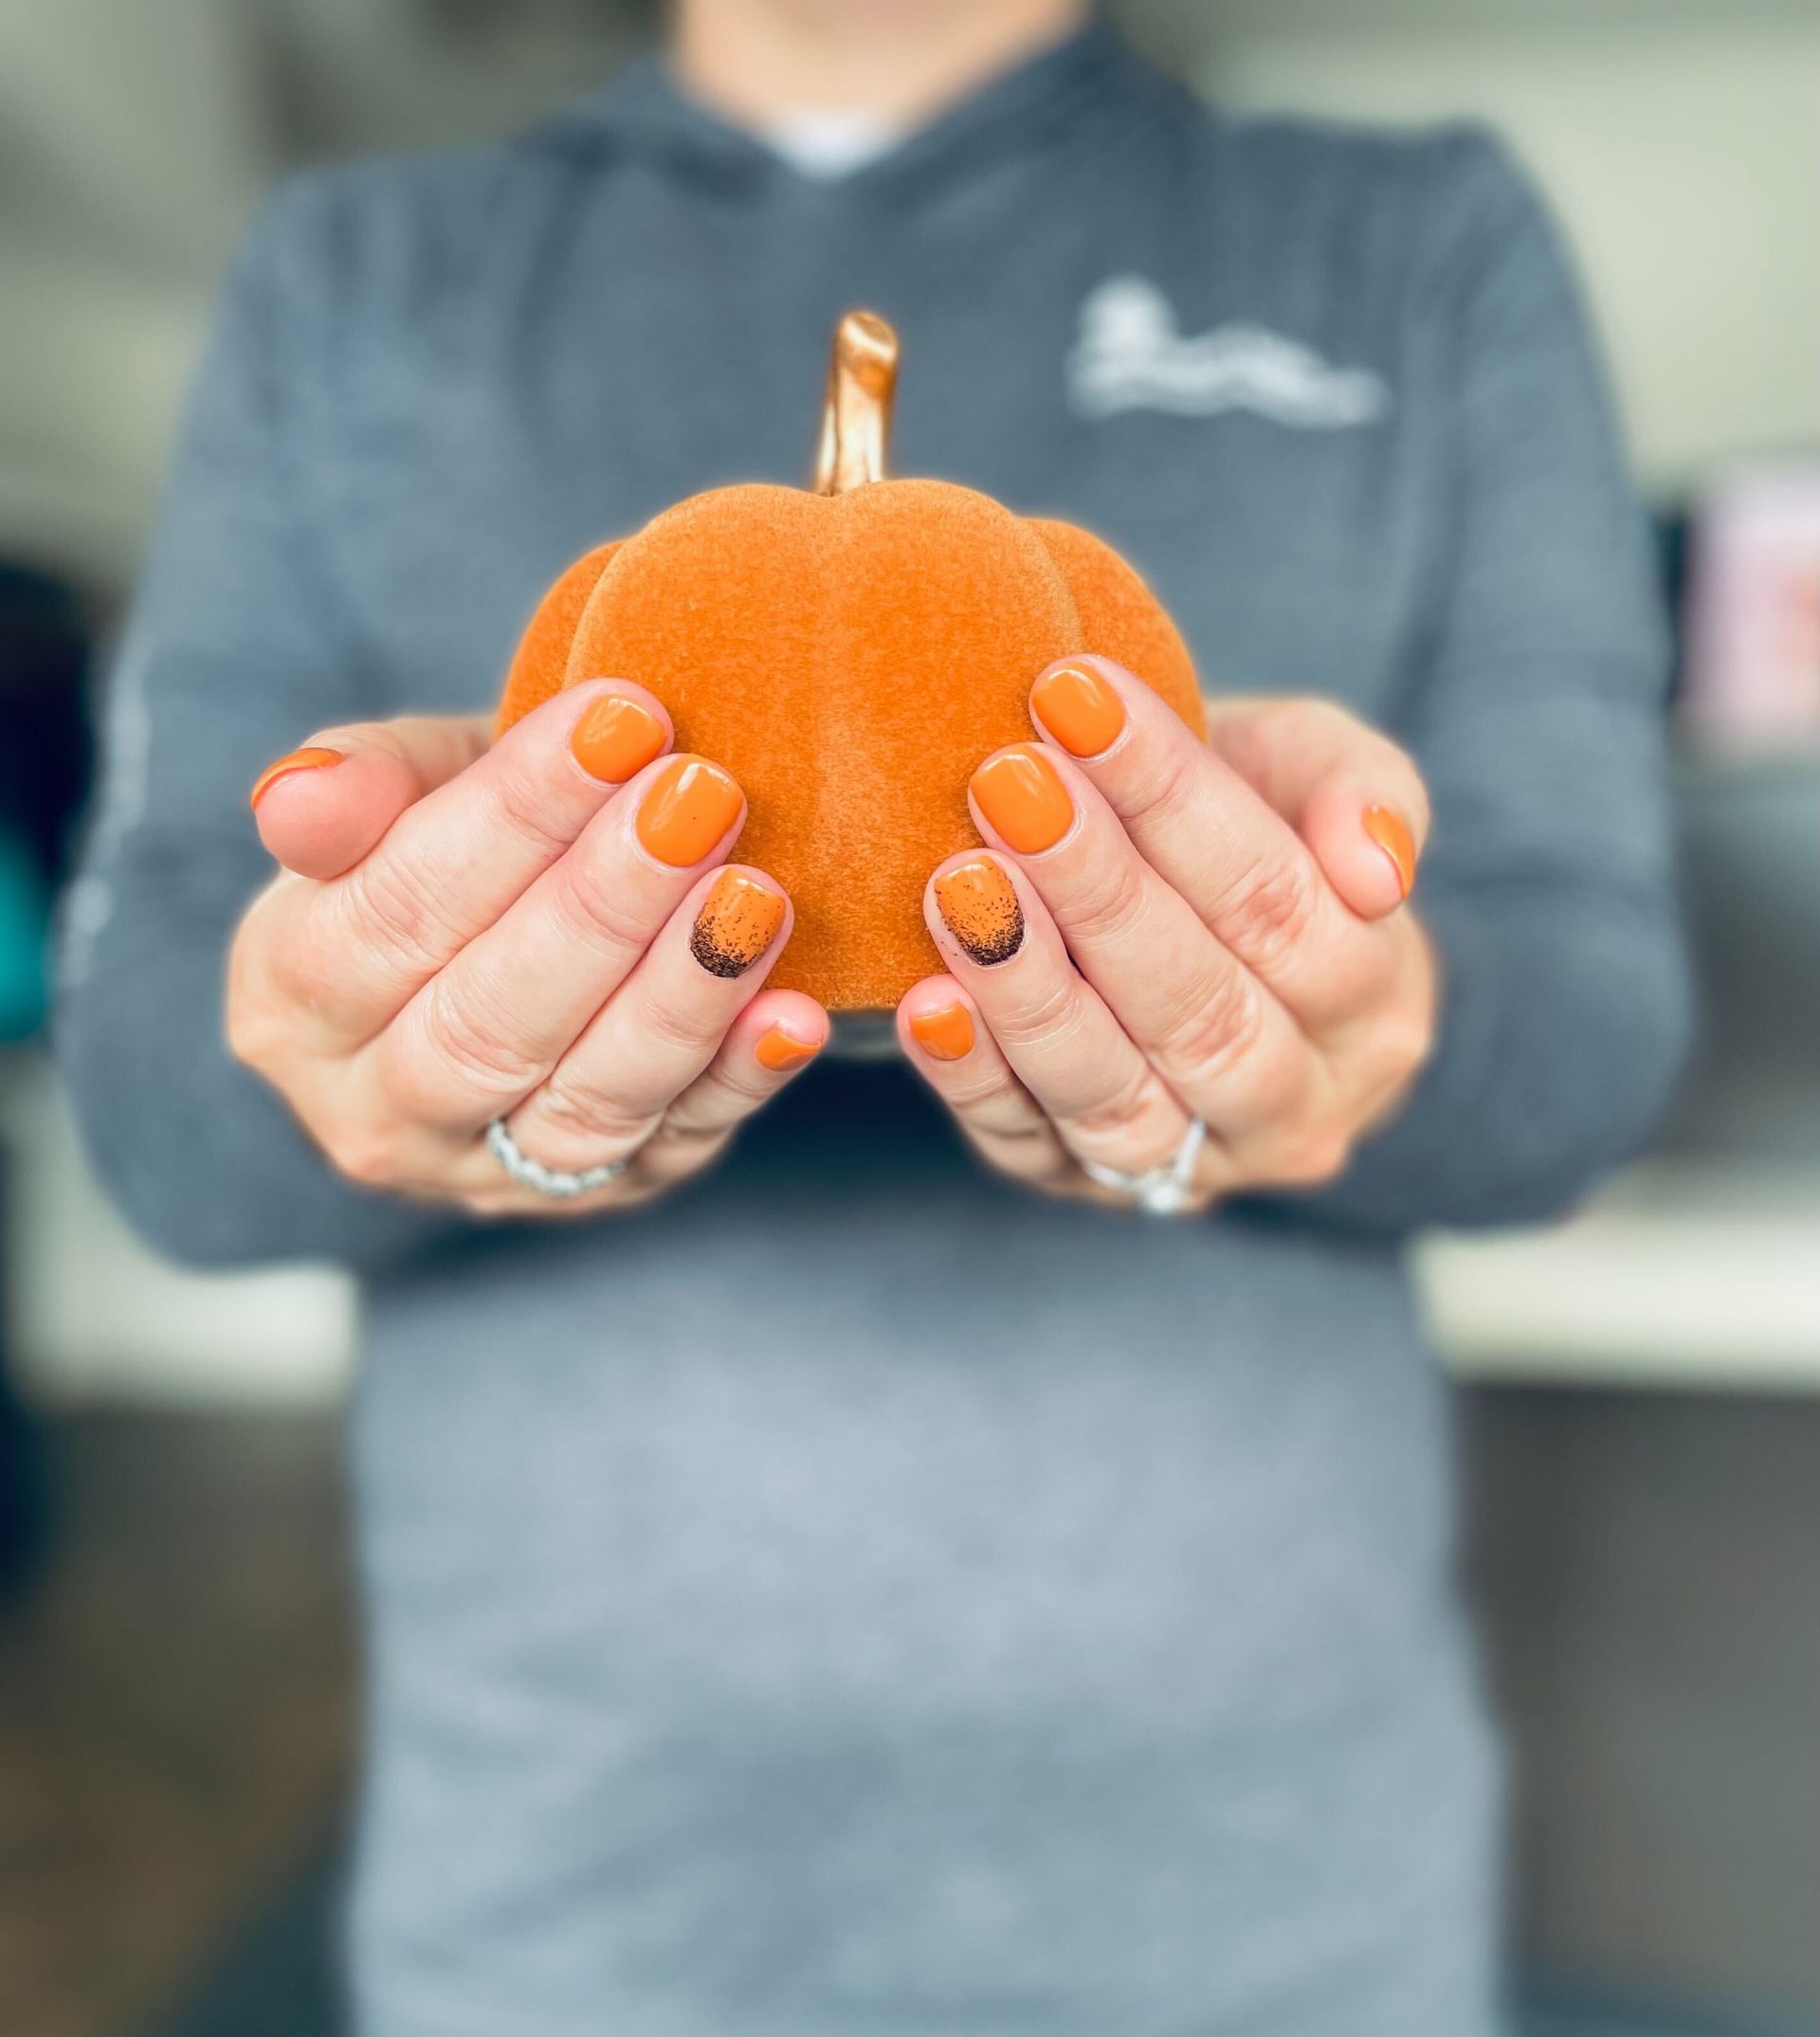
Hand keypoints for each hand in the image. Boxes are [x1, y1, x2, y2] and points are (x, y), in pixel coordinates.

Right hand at [228, 685, 825, 1215]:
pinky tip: (796, 1014)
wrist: (501, 951)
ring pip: (587, 1098)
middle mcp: (376, 1111)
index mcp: (289, 999)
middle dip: (604, 905)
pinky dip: (741, 1079)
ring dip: (680, 996)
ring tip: (756, 895)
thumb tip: (298, 799)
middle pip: (489, 1019)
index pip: (397, 908)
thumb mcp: (399, 793)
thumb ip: (361, 785)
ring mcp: (497, 1172)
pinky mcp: (613, 1190)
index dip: (512, 816)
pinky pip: (680, 1143)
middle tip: (701, 798)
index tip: (619, 719)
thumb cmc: (451, 851)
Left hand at [895, 660, 1436, 1212]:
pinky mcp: (1080, 1186)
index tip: (1078, 697)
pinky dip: (973, 1077)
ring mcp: (1190, 1165)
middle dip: (1097, 891)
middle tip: (1007, 784)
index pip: (1280, 903)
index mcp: (1376, 1007)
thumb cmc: (1258, 827)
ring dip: (1029, 991)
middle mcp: (1297, 1109)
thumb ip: (1365, 795)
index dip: (1177, 803)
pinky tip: (925, 1001)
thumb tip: (1376, 867)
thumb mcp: (1321, 775)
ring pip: (1117, 1098)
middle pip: (1201, 1010)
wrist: (1201, 920)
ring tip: (959, 885)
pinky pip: (1026, 1144)